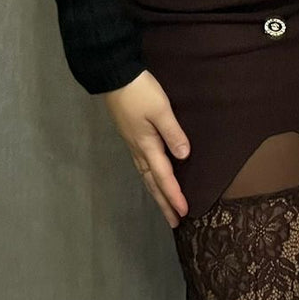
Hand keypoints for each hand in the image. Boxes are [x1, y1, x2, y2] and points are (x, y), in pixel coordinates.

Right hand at [100, 69, 190, 227]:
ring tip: (165, 207)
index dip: (174, 195)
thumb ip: (172, 133)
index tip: (184, 212)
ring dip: (156, 192)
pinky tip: (153, 178)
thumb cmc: (139, 92)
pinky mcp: (131, 136)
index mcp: (147, 145)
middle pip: (152, 182)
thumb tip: (184, 156)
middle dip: (164, 202)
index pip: (163, 176)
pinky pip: (143, 165)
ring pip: (146, 176)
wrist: (114, 76)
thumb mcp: (160, 110)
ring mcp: (133, 143)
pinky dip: (150, 178)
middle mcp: (139, 149)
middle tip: (174, 222)